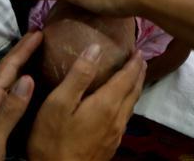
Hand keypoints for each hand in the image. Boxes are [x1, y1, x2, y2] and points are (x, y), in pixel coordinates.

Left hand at [0, 32, 41, 160]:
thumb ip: (8, 111)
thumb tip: (28, 78)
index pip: (8, 67)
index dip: (24, 49)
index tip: (40, 32)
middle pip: (8, 70)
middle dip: (24, 52)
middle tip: (41, 36)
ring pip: (9, 80)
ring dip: (23, 65)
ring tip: (38, 53)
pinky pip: (11, 94)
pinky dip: (22, 82)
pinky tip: (30, 84)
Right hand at [28, 45, 146, 160]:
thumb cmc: (53, 140)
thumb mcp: (59, 103)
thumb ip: (78, 75)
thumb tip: (96, 48)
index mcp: (106, 105)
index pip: (126, 78)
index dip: (134, 63)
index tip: (138, 50)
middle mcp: (116, 119)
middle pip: (133, 92)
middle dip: (138, 74)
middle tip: (140, 60)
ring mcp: (114, 135)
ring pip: (130, 106)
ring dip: (134, 88)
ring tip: (133, 77)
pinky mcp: (109, 146)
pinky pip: (124, 117)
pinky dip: (127, 102)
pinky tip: (119, 105)